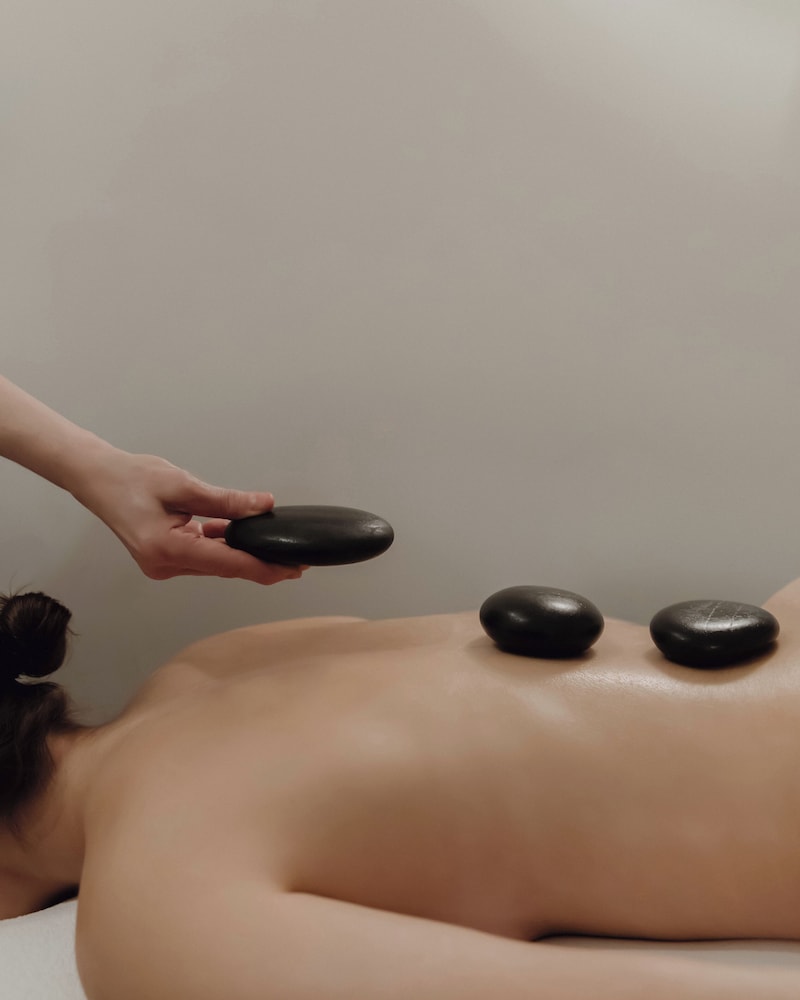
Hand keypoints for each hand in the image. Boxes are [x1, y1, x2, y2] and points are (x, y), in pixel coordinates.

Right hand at [71, 450, 304, 583]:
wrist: (97, 478)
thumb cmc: (131, 478)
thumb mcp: (184, 485)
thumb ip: (225, 500)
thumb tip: (262, 506)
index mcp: (167, 550)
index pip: (226, 563)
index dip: (262, 567)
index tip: (290, 569)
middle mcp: (165, 565)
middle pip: (223, 567)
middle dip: (259, 564)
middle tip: (295, 563)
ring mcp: (163, 564)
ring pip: (214, 562)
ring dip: (241, 554)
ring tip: (275, 548)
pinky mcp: (164, 557)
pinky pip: (201, 555)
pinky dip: (221, 545)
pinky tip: (238, 534)